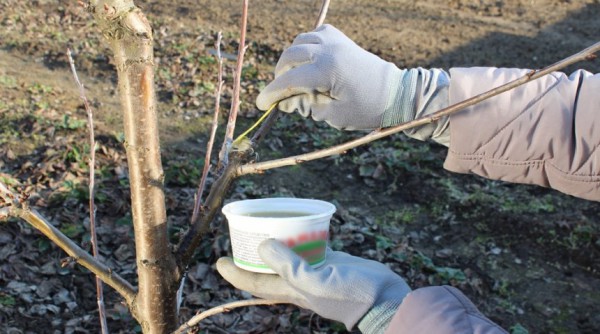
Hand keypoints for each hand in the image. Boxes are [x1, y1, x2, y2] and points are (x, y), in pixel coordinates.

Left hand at [217, 239, 410, 330]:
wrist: (386, 298)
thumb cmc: (352, 295)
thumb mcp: (317, 282)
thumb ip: (289, 266)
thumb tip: (262, 245)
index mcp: (291, 290)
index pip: (254, 283)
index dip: (234, 273)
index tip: (219, 260)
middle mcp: (299, 282)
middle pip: (266, 269)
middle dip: (250, 256)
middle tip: (241, 236)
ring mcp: (314, 272)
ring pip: (286, 256)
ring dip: (274, 244)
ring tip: (265, 225)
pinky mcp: (330, 262)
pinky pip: (307, 247)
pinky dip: (298, 236)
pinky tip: (299, 223)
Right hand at [256, 24, 409, 129]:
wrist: (398, 94)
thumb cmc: (368, 109)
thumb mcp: (334, 114)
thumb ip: (306, 105)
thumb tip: (284, 101)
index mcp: (327, 70)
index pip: (289, 80)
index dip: (271, 93)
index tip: (261, 104)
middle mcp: (328, 49)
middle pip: (289, 57)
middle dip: (279, 76)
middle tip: (280, 94)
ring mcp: (335, 41)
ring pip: (299, 42)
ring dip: (291, 60)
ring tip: (294, 80)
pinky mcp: (342, 39)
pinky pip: (315, 35)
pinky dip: (306, 46)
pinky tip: (309, 62)